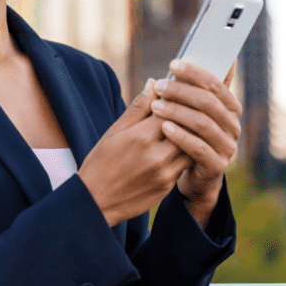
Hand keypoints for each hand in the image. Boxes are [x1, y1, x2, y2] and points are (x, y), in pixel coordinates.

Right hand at [77, 79, 192, 227]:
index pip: (171, 110)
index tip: (175, 95)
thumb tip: (153, 83)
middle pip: (185, 127)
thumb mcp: (114, 132)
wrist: (95, 202)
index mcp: (140, 137)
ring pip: (190, 147)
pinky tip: (176, 148)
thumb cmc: (101, 162)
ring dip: (187, 136)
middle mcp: (156, 155)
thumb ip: (137, 108)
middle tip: (185, 108)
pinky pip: (184, 165)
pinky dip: (183, 154)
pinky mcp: (167, 186)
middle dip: (185, 117)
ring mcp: (164, 173)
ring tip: (183, 128)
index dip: (175, 100)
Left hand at [149, 59, 241, 205]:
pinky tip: (163, 127)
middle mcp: (233, 125)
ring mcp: (228, 146)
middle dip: (181, 91)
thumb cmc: (189, 134)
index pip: (215, 84)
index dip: (194, 73)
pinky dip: (180, 136)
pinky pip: (198, 148)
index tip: (172, 64)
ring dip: (177, 112)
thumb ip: (195, 88)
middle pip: (208, 102)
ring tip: (155, 106)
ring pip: (203, 124)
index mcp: (231, 107)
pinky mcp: (217, 165)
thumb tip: (195, 57)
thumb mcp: (192, 111)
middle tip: (159, 86)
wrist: (192, 174)